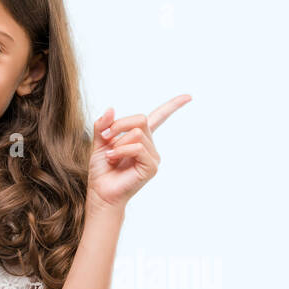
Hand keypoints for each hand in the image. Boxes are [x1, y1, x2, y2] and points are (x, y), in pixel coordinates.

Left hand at [87, 94, 190, 212]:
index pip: (159, 117)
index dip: (173, 106)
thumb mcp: (99, 142)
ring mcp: (153, 157)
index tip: (188, 96)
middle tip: (105, 137)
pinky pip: (137, 148)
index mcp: (140, 137)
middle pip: (141, 119)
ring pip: (137, 134)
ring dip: (118, 143)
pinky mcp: (151, 167)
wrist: (100, 192)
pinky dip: (121, 150)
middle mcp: (150, 146)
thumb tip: (111, 109)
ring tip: (111, 155)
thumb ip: (103, 125)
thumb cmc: (101, 170)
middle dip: (120, 125)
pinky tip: (113, 159)